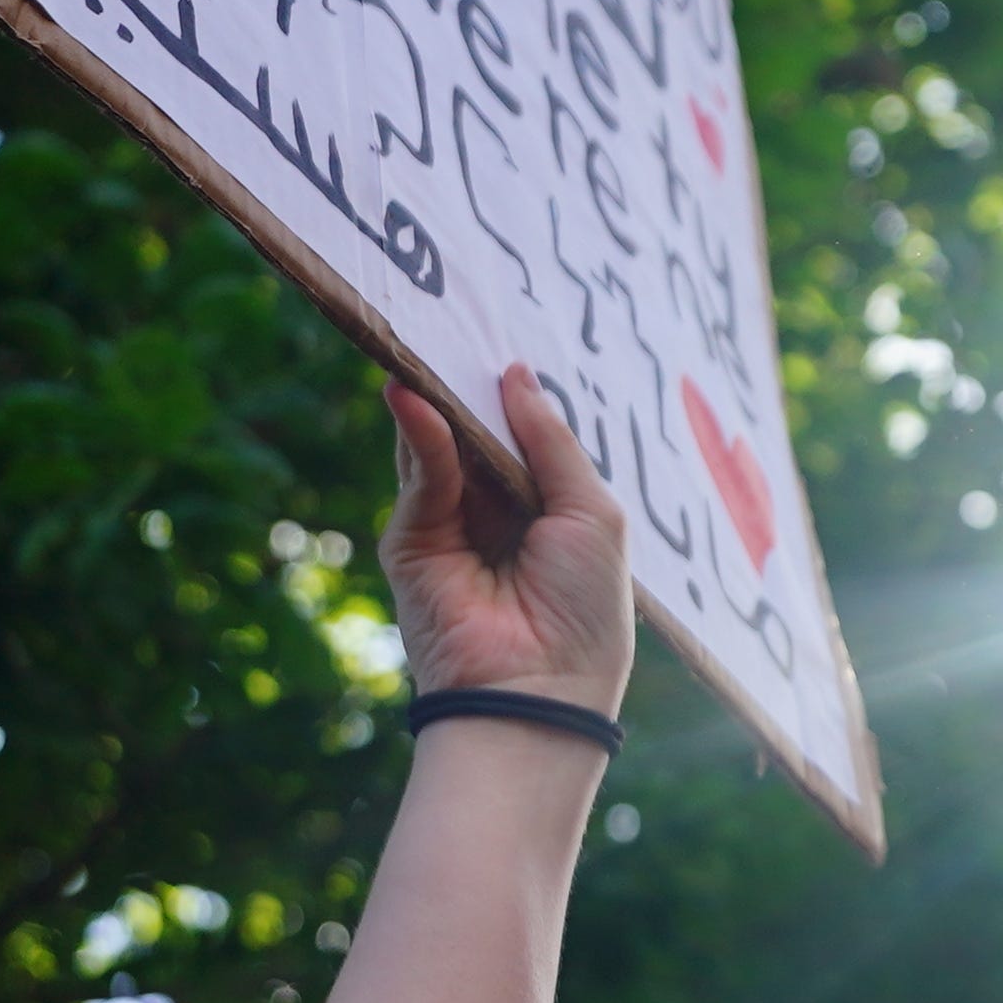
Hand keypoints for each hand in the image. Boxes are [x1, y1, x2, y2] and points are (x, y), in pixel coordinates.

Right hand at [383, 362, 638, 715]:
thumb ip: (551, 442)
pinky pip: (419, 475)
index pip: (524, 436)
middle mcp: (498, 513)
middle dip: (470, 384)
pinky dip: (419, 434)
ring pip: (441, 444)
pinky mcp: (411, 541)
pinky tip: (416, 398)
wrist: (538, 688)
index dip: (515, 393)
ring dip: (439, 397)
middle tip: (462, 315)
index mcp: (549, 509)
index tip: (506, 335)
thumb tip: (516, 374)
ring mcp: (451, 526)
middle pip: (478, 431)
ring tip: (431, 339)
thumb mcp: (591, 511)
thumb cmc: (585, 608)